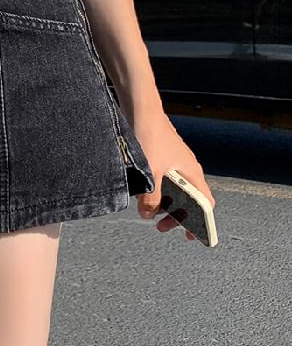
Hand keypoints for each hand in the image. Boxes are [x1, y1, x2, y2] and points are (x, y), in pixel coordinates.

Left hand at [132, 110, 215, 241]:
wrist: (141, 109)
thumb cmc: (151, 135)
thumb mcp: (151, 172)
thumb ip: (151, 196)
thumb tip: (148, 214)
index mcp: (192, 173)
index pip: (205, 204)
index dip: (201, 222)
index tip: (192, 235)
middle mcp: (187, 168)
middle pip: (188, 200)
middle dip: (176, 215)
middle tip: (161, 226)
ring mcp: (175, 162)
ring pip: (174, 190)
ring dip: (165, 203)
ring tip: (150, 212)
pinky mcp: (161, 156)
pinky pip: (163, 179)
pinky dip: (156, 190)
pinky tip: (143, 194)